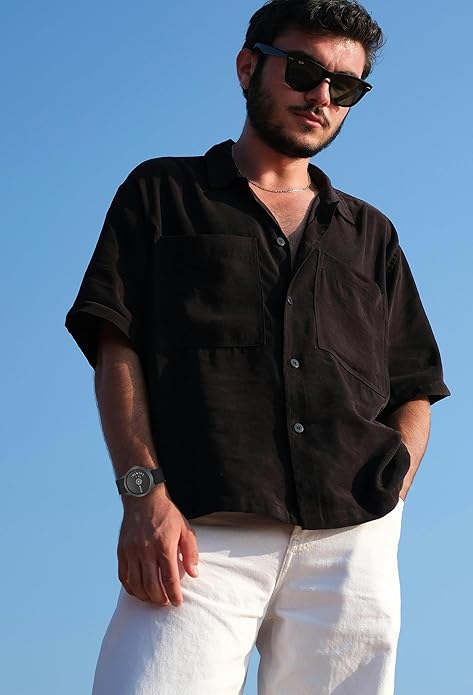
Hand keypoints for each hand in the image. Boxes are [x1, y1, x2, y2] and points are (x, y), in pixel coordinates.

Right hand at [118, 487, 198, 605]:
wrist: (143, 499)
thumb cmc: (167, 515)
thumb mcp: (185, 529)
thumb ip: (190, 552)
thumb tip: (194, 574)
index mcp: (164, 545)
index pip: (169, 578)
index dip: (174, 594)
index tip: (177, 602)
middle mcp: (146, 550)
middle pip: (152, 585)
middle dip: (160, 599)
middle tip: (165, 602)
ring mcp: (132, 551)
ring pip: (136, 584)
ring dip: (146, 596)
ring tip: (154, 599)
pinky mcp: (121, 551)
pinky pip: (124, 577)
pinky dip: (131, 588)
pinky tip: (139, 591)